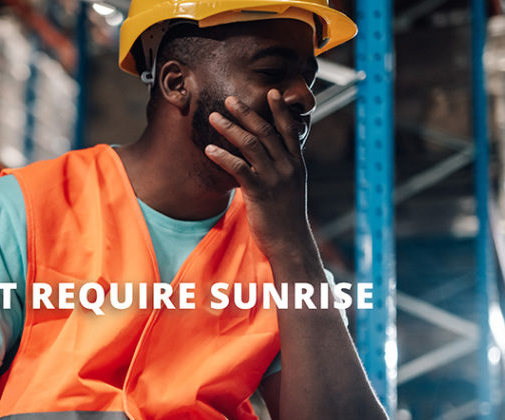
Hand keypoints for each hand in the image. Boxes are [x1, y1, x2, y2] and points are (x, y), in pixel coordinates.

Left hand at [203, 89, 315, 261]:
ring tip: (214, 117)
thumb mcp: (289, 188)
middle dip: (247, 113)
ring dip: (230, 128)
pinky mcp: (260, 192)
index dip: (280, 110)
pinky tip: (209, 149)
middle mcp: (288, 167)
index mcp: (295, 163)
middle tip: (229, 99)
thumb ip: (279, 170)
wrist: (290, 242)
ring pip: (251, 145)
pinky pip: (239, 169)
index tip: (271, 92)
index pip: (288, 130)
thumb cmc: (286, 216)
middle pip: (266, 132)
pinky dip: (223, 157)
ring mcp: (274, 178)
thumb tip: (266, 158)